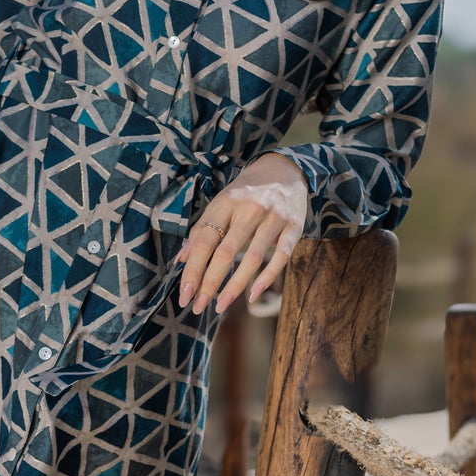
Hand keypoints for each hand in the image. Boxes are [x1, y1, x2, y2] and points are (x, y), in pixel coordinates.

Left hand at [176, 153, 307, 316]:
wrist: (285, 169)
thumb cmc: (246, 192)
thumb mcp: (221, 203)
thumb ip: (202, 230)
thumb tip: (181, 260)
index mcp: (226, 202)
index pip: (204, 241)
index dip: (193, 270)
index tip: (185, 294)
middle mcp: (249, 208)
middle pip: (225, 252)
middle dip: (209, 283)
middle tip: (197, 307)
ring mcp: (274, 217)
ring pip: (252, 257)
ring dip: (234, 286)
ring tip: (220, 306)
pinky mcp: (294, 226)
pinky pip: (281, 256)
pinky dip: (266, 278)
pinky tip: (252, 295)